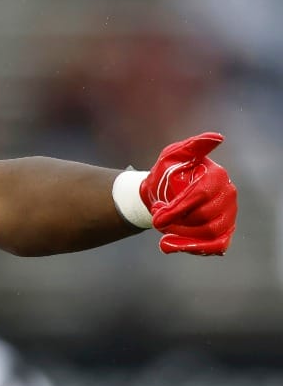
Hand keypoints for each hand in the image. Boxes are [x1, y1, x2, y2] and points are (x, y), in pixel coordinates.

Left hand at [140, 132, 236, 254]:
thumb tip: (217, 138)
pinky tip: (171, 245)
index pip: (200, 196)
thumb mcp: (171, 155)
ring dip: (180, 235)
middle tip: (158, 217)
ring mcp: (229, 214)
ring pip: (208, 233)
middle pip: (204, 218)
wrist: (161, 194)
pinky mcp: (225, 232)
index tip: (156, 215)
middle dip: (176, 221)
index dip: (177, 209)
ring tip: (163, 228)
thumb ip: (191, 147)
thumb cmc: (166, 174)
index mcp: (217, 176)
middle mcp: (228, 194)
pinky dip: (193, 248)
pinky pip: (215, 246)